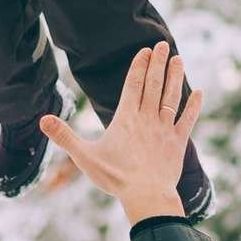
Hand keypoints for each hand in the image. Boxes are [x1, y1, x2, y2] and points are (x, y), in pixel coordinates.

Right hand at [39, 43, 201, 220]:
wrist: (146, 196)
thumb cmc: (114, 178)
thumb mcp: (84, 157)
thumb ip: (64, 136)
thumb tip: (42, 119)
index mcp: (125, 119)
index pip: (133, 85)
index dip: (139, 66)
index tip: (145, 50)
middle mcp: (146, 119)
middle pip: (153, 85)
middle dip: (157, 63)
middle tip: (162, 44)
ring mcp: (164, 129)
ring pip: (171, 97)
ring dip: (174, 77)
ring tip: (178, 59)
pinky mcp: (177, 143)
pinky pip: (187, 119)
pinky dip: (193, 105)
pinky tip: (199, 92)